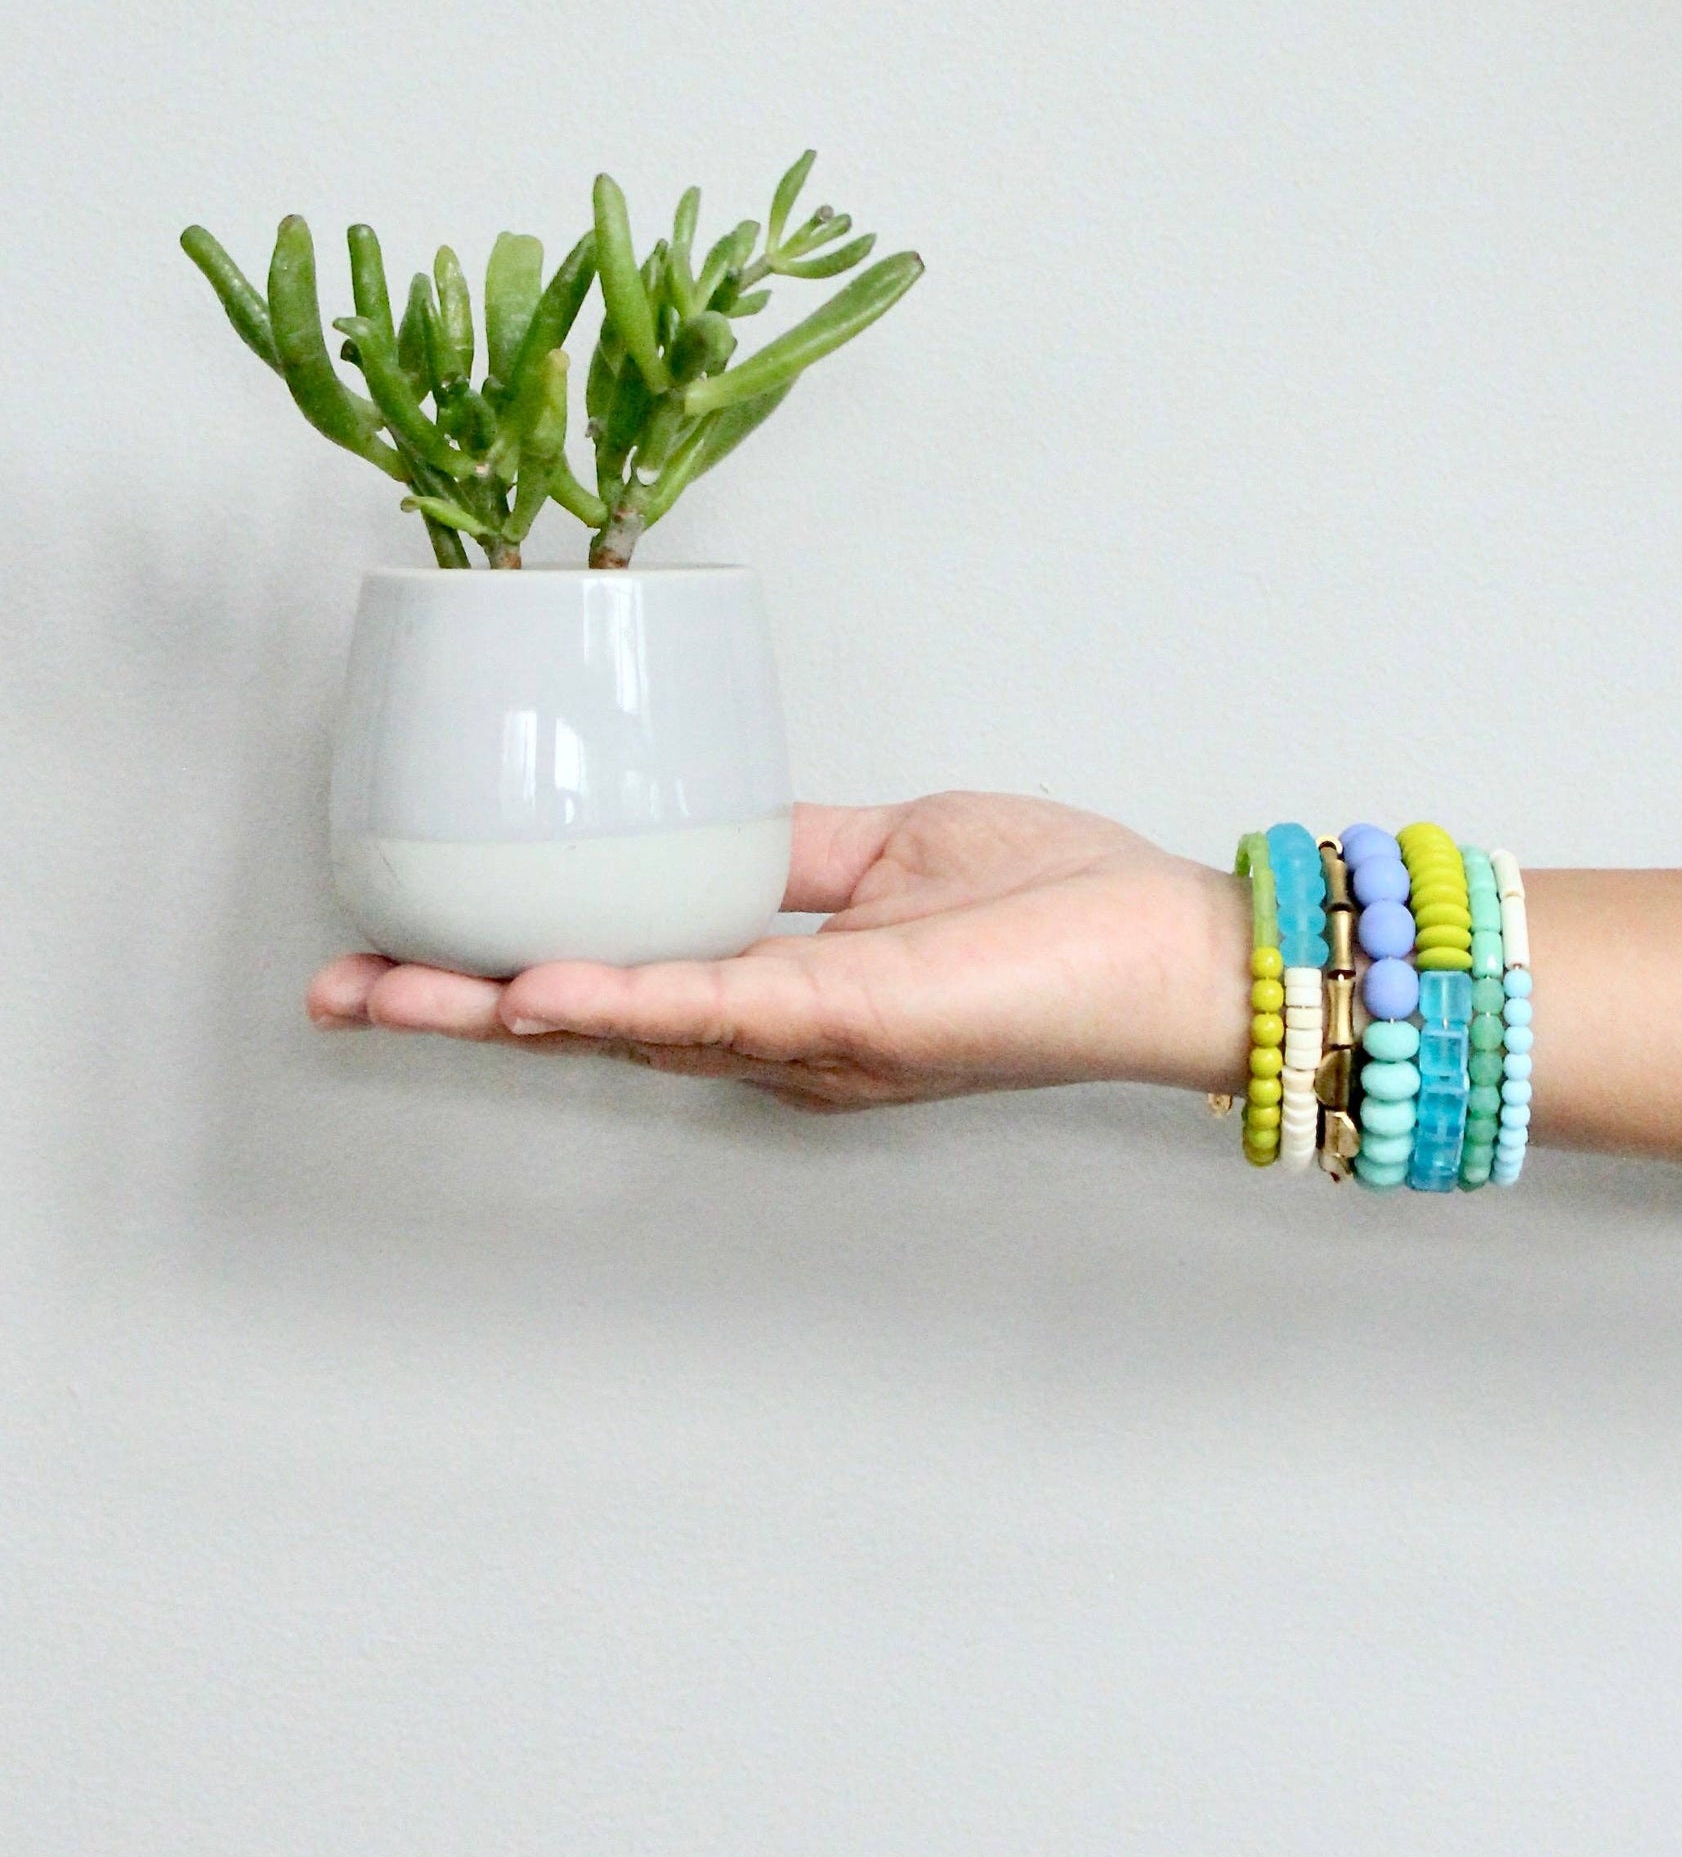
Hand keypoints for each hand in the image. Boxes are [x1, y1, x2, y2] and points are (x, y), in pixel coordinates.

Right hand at [308, 793, 1253, 1107]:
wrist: (1171, 945)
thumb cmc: (1060, 905)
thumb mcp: (892, 852)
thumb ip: (791, 854)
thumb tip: (702, 820)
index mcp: (782, 993)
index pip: (616, 980)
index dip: (503, 969)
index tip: (400, 950)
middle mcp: (779, 1034)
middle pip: (588, 1020)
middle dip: (456, 1010)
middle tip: (336, 992)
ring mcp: (809, 1037)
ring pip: (625, 1026)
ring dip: (497, 1013)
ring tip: (383, 994)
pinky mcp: (855, 1018)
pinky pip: (718, 1010)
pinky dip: (624, 1001)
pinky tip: (537, 993)